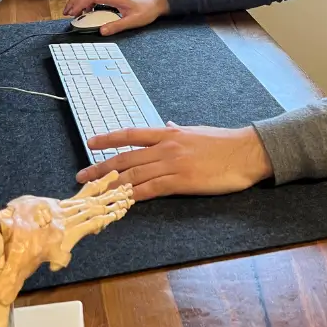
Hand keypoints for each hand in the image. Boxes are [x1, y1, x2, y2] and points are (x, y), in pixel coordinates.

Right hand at [63, 0, 168, 35]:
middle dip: (73, 0)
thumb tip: (102, 31)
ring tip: (73, 10)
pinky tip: (87, 10)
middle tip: (67, 12)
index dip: (78, 4)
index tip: (73, 14)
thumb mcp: (133, 21)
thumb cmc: (147, 10)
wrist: (157, 2)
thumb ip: (117, 26)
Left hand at [75, 123, 273, 200]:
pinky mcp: (181, 182)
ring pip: (133, 175)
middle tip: (81, 176)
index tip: (90, 141)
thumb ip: (177, 132)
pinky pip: (150, 189)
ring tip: (93, 192)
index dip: (108, 138)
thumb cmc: (223, 142)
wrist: (245, 152)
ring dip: (111, 185)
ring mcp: (172, 164)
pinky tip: (121, 201)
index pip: (131, 134)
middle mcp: (166, 146)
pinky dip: (133, 195)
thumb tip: (168, 125)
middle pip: (125, 157)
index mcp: (169, 133)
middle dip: (101, 167)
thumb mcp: (196, 131)